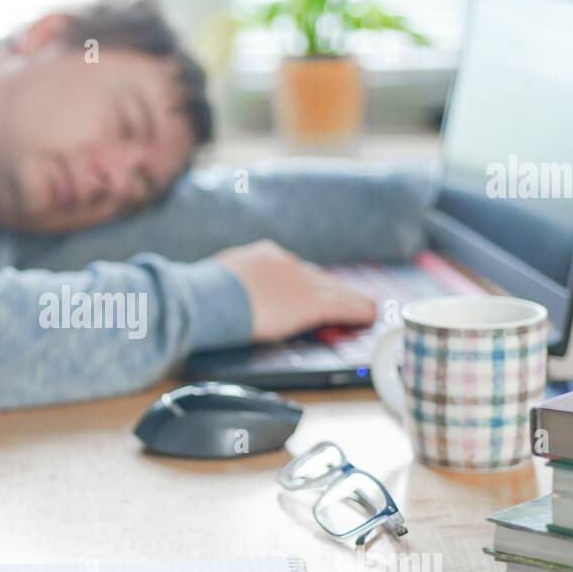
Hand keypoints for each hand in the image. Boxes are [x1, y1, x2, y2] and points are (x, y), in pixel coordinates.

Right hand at [212, 239, 375, 342]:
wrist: (208, 298)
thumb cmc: (203, 294)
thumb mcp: (217, 280)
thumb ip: (230, 284)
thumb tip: (222, 295)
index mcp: (262, 256)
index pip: (292, 268)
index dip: (306, 281)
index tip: (313, 287)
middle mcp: (286, 264)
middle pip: (318, 278)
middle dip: (334, 289)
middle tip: (349, 297)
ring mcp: (299, 283)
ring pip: (334, 290)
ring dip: (351, 300)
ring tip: (367, 307)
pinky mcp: (309, 304)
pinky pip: (341, 307)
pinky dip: (357, 311)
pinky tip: (369, 315)